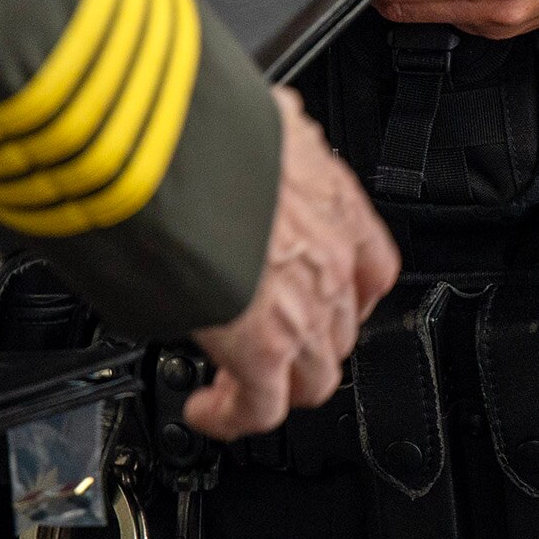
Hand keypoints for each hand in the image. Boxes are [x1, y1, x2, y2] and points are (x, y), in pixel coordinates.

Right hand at [187, 85, 398, 439]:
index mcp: (333, 199)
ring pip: (311, 377)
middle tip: (263, 344)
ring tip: (234, 384)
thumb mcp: (257, 120)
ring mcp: (303, 307)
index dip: (347, 297)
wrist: (167, 148)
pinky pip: (260, 408)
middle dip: (302, 343)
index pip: (372, 270)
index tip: (323, 304)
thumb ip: (267, 137)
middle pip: (340, 331)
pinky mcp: (260, 346)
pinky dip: (234, 417)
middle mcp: (330, 257)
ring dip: (274, 384)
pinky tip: (206, 410)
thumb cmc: (200, 126)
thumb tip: (259, 121)